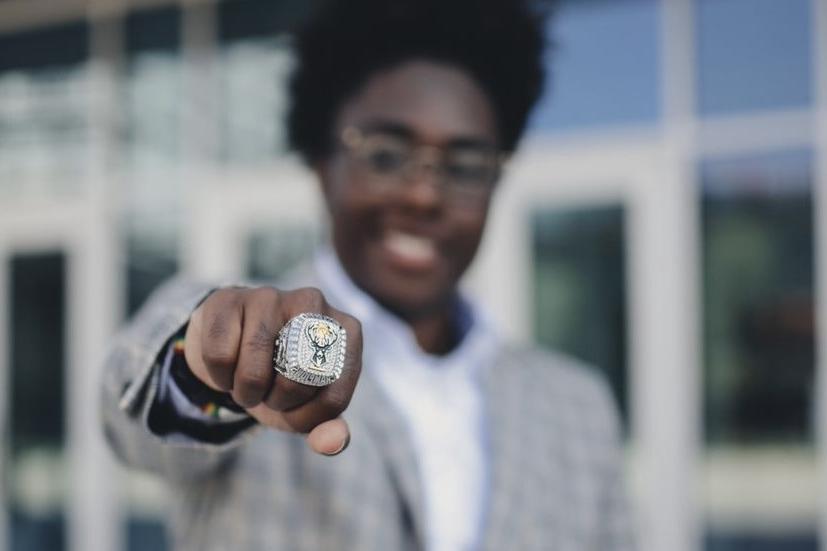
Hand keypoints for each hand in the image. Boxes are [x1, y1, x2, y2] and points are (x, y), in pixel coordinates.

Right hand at [184, 286, 361, 454]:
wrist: (236, 351)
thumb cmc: (281, 380)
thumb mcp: (307, 409)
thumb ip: (328, 429)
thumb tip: (333, 444)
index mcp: (348, 331)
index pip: (333, 399)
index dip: (305, 418)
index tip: (295, 407)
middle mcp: (315, 303)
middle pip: (300, 378)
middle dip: (278, 400)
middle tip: (270, 393)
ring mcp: (272, 295)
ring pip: (255, 370)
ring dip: (246, 392)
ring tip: (248, 381)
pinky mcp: (230, 298)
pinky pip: (220, 356)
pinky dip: (219, 376)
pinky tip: (227, 365)